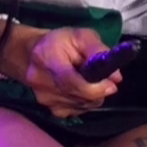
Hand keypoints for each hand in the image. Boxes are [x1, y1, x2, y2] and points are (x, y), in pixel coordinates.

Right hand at [0, 25, 118, 118]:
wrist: (30, 53)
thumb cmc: (59, 42)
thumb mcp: (81, 35)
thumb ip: (98, 51)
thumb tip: (116, 77)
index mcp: (47, 58)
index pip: (71, 82)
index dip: (94, 88)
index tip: (111, 85)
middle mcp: (41, 82)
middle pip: (79, 96)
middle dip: (98, 90)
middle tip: (102, 79)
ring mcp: (44, 98)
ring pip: (81, 105)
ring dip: (91, 96)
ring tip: (86, 81)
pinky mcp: (50, 109)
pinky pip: (77, 111)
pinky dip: (84, 103)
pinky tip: (79, 91)